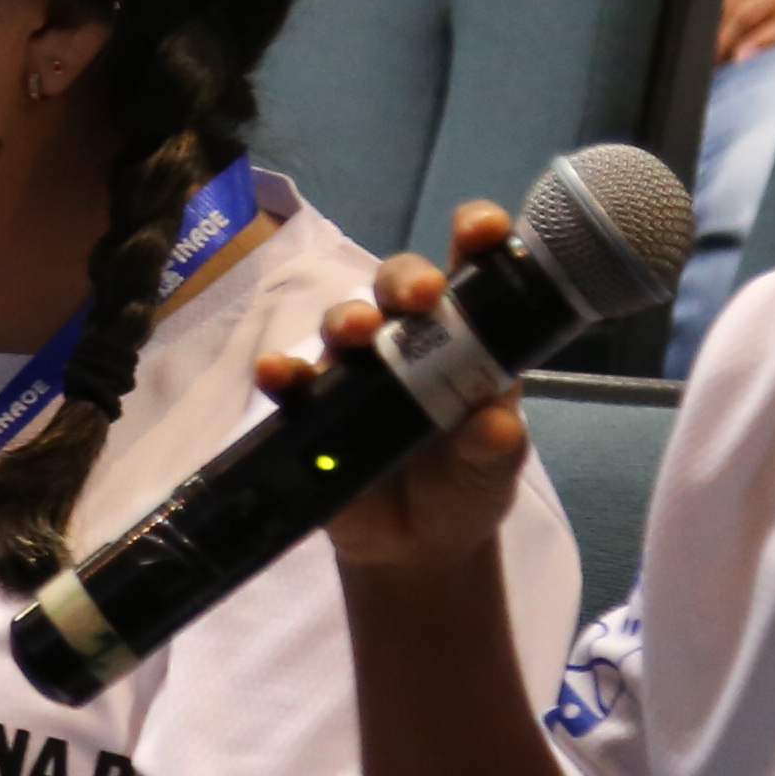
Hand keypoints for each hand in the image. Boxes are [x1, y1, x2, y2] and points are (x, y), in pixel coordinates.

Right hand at [260, 206, 533, 582]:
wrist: (420, 545)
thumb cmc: (469, 483)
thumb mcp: (495, 468)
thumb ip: (497, 445)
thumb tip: (495, 425)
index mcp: (466, 337)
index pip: (471, 269)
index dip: (474, 237)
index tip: (481, 230)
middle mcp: (409, 339)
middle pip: (399, 284)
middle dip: (406, 278)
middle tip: (420, 294)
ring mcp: (357, 370)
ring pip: (344, 321)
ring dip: (347, 319)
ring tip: (356, 336)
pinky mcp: (314, 406)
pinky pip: (292, 380)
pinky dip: (281, 371)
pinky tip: (277, 374)